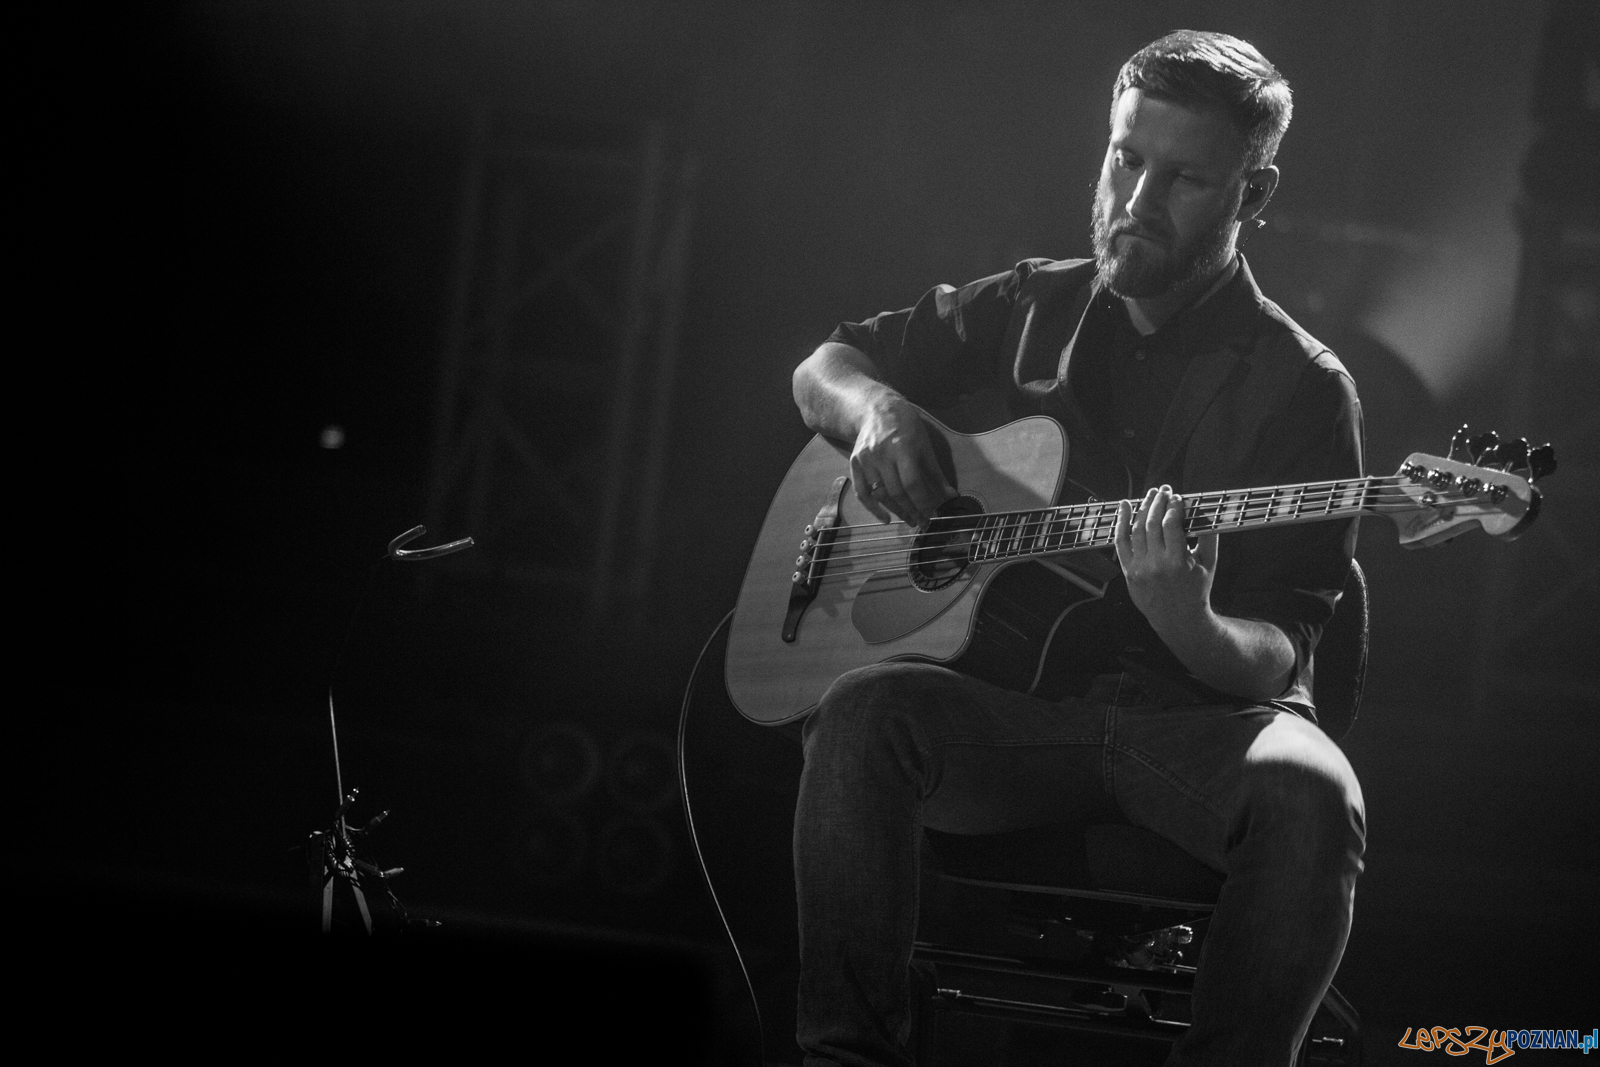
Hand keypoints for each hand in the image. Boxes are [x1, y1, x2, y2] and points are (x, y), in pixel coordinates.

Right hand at [850, 397, 956, 527]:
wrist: (876, 410)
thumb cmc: (906, 426)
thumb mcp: (925, 445)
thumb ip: (936, 473)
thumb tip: (951, 495)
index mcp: (902, 448)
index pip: (912, 483)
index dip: (922, 502)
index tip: (931, 515)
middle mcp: (881, 454)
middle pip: (896, 492)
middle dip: (911, 511)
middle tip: (922, 523)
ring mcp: (865, 460)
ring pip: (880, 494)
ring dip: (896, 511)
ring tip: (909, 520)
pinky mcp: (854, 463)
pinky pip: (862, 492)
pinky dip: (872, 508)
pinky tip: (885, 518)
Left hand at [1113, 486, 1218, 633]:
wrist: (1178, 619)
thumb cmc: (1197, 589)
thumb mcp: (1210, 564)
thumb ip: (1210, 537)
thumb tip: (1206, 511)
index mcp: (1178, 561)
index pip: (1171, 524)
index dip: (1174, 507)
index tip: (1178, 498)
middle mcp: (1156, 564)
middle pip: (1152, 523)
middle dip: (1158, 502)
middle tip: (1164, 490)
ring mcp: (1139, 568)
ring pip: (1136, 530)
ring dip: (1143, 508)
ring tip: (1151, 495)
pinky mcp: (1128, 571)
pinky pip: (1121, 543)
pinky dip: (1121, 522)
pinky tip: (1124, 506)